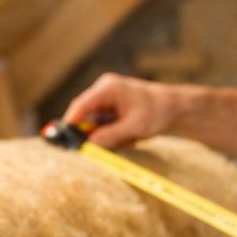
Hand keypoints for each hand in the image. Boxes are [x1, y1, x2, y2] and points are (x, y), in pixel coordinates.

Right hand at [60, 72, 184, 148]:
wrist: (173, 107)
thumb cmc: (157, 112)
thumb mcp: (135, 127)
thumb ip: (111, 135)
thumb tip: (89, 144)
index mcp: (109, 88)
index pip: (81, 105)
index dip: (70, 121)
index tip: (63, 137)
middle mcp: (104, 90)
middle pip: (84, 114)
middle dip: (91, 133)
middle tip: (99, 147)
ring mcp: (106, 98)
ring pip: (94, 122)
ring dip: (106, 135)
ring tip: (128, 138)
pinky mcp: (110, 107)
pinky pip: (102, 124)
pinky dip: (112, 133)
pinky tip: (129, 135)